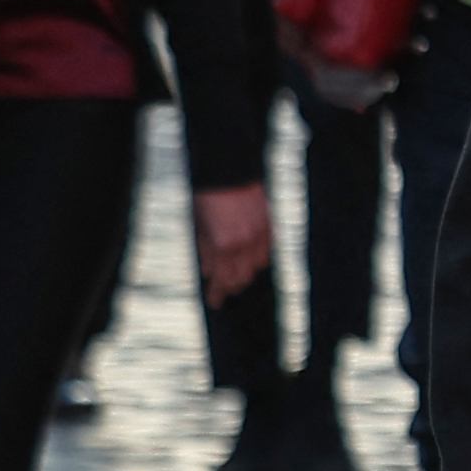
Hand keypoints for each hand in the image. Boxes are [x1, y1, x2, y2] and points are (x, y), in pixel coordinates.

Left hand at [194, 185, 273, 302]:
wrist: (228, 168)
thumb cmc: (208, 195)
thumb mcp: (199, 225)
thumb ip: (205, 250)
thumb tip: (207, 270)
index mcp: (224, 245)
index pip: (223, 280)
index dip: (218, 294)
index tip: (215, 302)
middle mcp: (245, 243)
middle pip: (242, 277)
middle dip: (232, 286)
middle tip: (224, 290)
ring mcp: (261, 234)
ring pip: (257, 265)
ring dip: (245, 271)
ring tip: (236, 273)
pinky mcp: (271, 225)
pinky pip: (267, 250)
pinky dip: (258, 257)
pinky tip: (249, 257)